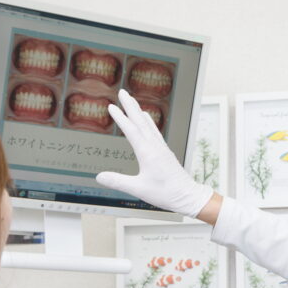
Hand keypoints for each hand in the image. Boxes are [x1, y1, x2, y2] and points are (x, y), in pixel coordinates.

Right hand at [95, 89, 213, 217]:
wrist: (187, 196)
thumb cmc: (166, 193)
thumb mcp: (138, 189)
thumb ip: (118, 182)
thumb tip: (99, 177)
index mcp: (148, 153)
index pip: (131, 131)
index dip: (120, 118)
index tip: (111, 106)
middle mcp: (155, 147)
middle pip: (140, 121)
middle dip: (130, 106)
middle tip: (123, 92)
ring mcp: (162, 148)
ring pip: (148, 125)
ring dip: (139, 111)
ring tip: (133, 101)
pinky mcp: (165, 152)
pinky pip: (155, 132)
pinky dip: (149, 122)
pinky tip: (148, 120)